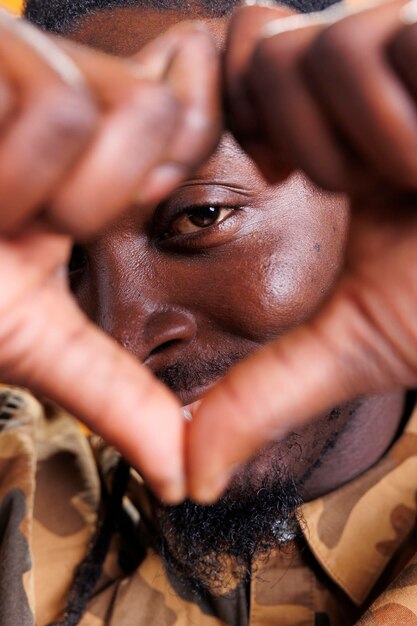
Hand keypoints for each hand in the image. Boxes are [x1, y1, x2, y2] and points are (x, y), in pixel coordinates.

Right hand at [0, 13, 220, 502]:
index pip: (188, 128)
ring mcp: (27, 58)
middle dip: (102, 200)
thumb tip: (180, 469)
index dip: (158, 178)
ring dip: (59, 195)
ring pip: (125, 108)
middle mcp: (66, 89)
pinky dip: (16, 176)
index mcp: (87, 157)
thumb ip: (114, 391)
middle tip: (26, 221)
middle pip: (172, 115)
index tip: (79, 218)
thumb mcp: (34, 339)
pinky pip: (61, 106)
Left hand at [186, 0, 416, 501]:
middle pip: (253, 44)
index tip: (274, 173)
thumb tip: (192, 474)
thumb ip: (265, 395)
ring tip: (410, 176)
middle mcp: (361, 76)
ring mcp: (405, 37)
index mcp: (332, 136)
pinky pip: (372, 39)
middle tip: (349, 181)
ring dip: (354, 141)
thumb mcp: (353, 345)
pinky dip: (396, 118)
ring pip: (306, 45)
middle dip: (291, 133)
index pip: (233, 72)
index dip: (223, 115)